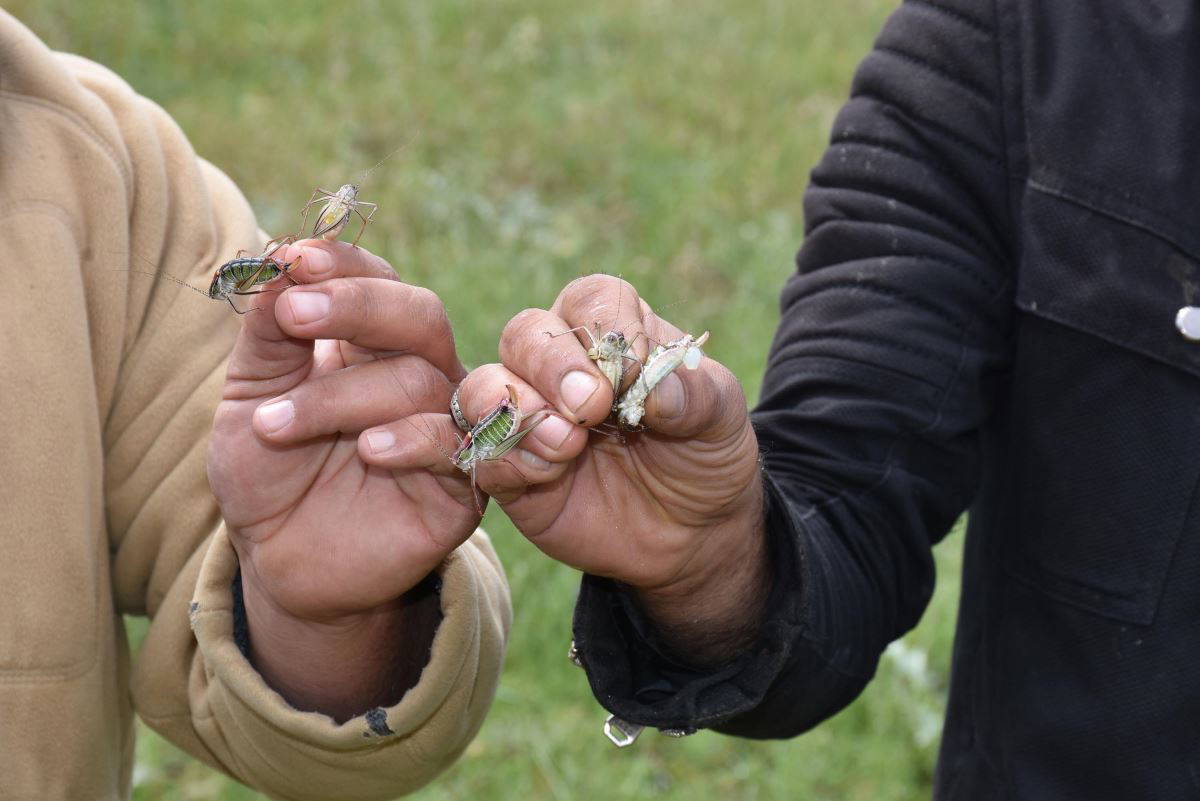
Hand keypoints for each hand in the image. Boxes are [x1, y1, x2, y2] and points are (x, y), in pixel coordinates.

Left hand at [207, 240, 472, 719]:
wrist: (280, 565)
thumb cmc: (267, 473)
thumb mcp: (249, 396)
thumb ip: (267, 333)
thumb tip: (279, 259)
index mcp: (369, 342)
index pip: (376, 279)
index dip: (343, 263)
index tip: (292, 259)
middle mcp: (417, 374)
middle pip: (419, 314)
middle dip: (358, 304)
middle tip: (296, 313)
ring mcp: (445, 426)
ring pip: (420, 380)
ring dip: (341, 393)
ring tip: (273, 425)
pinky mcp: (463, 484)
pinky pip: (455, 446)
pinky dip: (412, 439)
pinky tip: (367, 450)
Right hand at [359, 275, 767, 663]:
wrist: (691, 534)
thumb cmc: (706, 457)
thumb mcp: (721, 418)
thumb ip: (692, 392)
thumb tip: (652, 385)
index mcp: (612, 329)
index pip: (592, 301)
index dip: (602, 330)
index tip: (626, 378)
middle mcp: (558, 362)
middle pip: (526, 335)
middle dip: (549, 365)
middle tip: (588, 409)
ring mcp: (524, 412)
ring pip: (484, 388)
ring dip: (513, 411)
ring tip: (561, 446)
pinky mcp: (504, 467)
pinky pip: (474, 453)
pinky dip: (486, 458)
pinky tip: (510, 471)